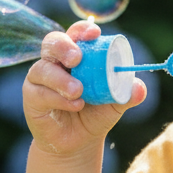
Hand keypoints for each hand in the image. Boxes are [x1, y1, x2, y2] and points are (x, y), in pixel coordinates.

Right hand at [23, 21, 145, 159]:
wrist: (79, 143)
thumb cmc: (95, 114)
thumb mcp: (115, 104)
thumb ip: (127, 93)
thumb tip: (140, 88)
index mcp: (77, 54)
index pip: (76, 34)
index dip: (82, 30)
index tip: (94, 34)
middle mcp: (56, 61)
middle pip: (52, 42)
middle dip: (64, 46)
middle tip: (77, 58)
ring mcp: (41, 78)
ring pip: (43, 69)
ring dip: (61, 79)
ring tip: (78, 91)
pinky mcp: (32, 97)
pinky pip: (40, 93)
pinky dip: (57, 98)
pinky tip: (74, 105)